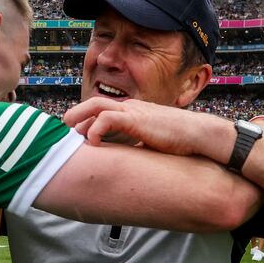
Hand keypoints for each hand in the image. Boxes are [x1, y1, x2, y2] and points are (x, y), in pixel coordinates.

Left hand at [63, 97, 216, 156]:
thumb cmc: (179, 141)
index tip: (76, 133)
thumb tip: (126, 159)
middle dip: (77, 114)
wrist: (199, 135)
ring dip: (80, 117)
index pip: (104, 110)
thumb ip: (136, 146)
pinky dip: (96, 129)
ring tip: (70, 131)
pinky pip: (107, 117)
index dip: (87, 120)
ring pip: (97, 106)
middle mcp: (131, 108)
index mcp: (134, 112)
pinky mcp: (137, 119)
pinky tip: (93, 143)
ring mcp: (133, 111)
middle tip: (64, 127)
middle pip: (95, 103)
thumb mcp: (151, 143)